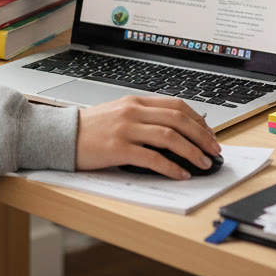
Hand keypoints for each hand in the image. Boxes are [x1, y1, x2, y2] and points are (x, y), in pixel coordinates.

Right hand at [74, 95, 221, 178]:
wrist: (61, 135)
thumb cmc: (89, 128)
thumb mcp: (118, 113)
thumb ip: (142, 116)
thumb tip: (173, 130)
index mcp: (135, 101)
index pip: (176, 105)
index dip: (198, 120)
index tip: (209, 134)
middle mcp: (132, 112)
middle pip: (179, 120)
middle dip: (202, 136)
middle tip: (214, 150)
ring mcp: (126, 129)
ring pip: (170, 137)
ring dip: (193, 151)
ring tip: (204, 163)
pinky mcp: (119, 148)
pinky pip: (153, 157)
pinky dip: (171, 167)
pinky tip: (181, 174)